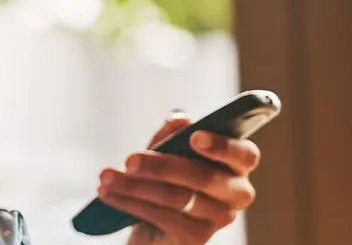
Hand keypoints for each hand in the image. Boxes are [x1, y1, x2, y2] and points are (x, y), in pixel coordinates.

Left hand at [99, 113, 260, 244]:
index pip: (244, 155)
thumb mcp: (168, 150)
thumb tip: (179, 119)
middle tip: (129, 159)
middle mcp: (237, 193)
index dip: (222, 146)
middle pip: (202, 177)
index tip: (194, 137)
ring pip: (177, 197)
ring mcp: (219, 219)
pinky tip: (109, 194)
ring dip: (136, 185)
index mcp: (238, 164)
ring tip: (106, 176)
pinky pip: (162, 217)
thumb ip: (174, 133)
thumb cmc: (167, 177)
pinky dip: (131, 203)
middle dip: (161, 166)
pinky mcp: (197, 239)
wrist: (155, 225)